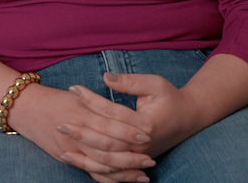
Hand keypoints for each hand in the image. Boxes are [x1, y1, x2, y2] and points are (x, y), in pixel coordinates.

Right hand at [10, 84, 155, 181]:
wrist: (25, 108)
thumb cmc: (54, 99)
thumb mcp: (77, 95)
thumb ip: (99, 102)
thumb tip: (124, 109)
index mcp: (80, 113)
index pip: (110, 124)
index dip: (129, 131)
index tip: (147, 135)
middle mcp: (75, 133)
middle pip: (107, 149)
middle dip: (130, 156)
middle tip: (150, 160)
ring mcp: (69, 148)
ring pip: (100, 165)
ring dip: (122, 172)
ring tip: (143, 175)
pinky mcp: (66, 157)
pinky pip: (90, 171)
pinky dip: (107, 178)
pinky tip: (123, 179)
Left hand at [64, 73, 202, 159]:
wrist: (189, 119)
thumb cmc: (171, 98)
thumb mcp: (156, 83)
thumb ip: (131, 81)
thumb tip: (105, 78)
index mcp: (146, 124)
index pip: (112, 113)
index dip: (91, 100)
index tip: (73, 89)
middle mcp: (141, 145)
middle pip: (106, 142)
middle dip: (81, 132)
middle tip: (59, 122)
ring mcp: (138, 156)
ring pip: (107, 160)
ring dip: (83, 153)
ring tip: (62, 144)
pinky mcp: (134, 161)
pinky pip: (111, 170)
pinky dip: (92, 167)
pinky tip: (75, 160)